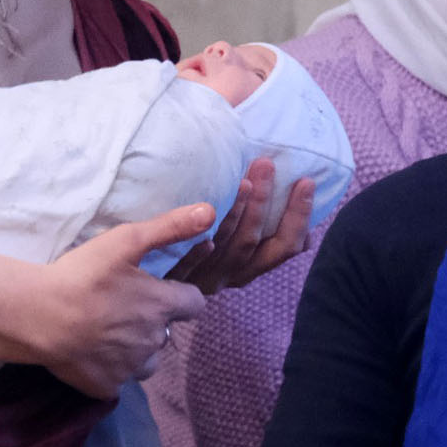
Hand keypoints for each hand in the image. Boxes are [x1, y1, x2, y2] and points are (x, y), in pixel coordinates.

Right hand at [33, 203, 213, 397]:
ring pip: (146, 360)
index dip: (181, 295)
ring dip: (135, 348)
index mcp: (162, 306)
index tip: (160, 289)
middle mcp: (154, 341)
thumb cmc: (83, 275)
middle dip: (152, 321)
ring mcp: (131, 368)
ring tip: (108, 330)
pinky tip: (90, 350)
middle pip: (166, 332)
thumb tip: (209, 212)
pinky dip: (109, 367)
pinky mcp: (107, 387)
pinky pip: (118, 379)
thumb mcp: (126, 240)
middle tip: (122, 305)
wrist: (38, 316)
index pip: (195, 304)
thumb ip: (170, 227)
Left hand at [168, 158, 315, 293]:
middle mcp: (229, 274)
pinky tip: (205, 220)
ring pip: (228, 249)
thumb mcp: (229, 229)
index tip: (305, 182)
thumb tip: (281, 172)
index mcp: (248, 264)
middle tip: (267, 164)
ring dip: (239, 214)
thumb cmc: (191, 238)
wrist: (141, 278)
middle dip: (266, 204)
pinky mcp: (171, 281)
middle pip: (256, 243)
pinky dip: (199, 247)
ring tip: (243, 179)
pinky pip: (187, 264)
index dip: (299, 217)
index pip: (284, 247)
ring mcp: (202, 279)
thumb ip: (254, 208)